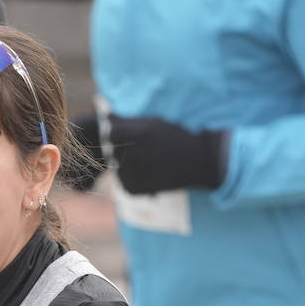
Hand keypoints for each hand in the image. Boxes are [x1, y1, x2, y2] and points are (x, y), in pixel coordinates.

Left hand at [106, 115, 224, 194]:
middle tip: (148, 149)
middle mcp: (127, 154)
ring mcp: (129, 173)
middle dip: (124, 148)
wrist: (199, 161)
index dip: (121, 132)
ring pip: (117, 165)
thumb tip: (105, 117)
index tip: (136, 134)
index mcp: (130, 134)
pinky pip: (124, 180)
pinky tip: (152, 172)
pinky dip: (134, 177)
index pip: (109, 132)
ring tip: (152, 160)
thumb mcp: (153, 122)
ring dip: (128, 163)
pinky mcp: (131, 188)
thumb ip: (126, 121)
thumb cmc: (176, 136)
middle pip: (113, 150)